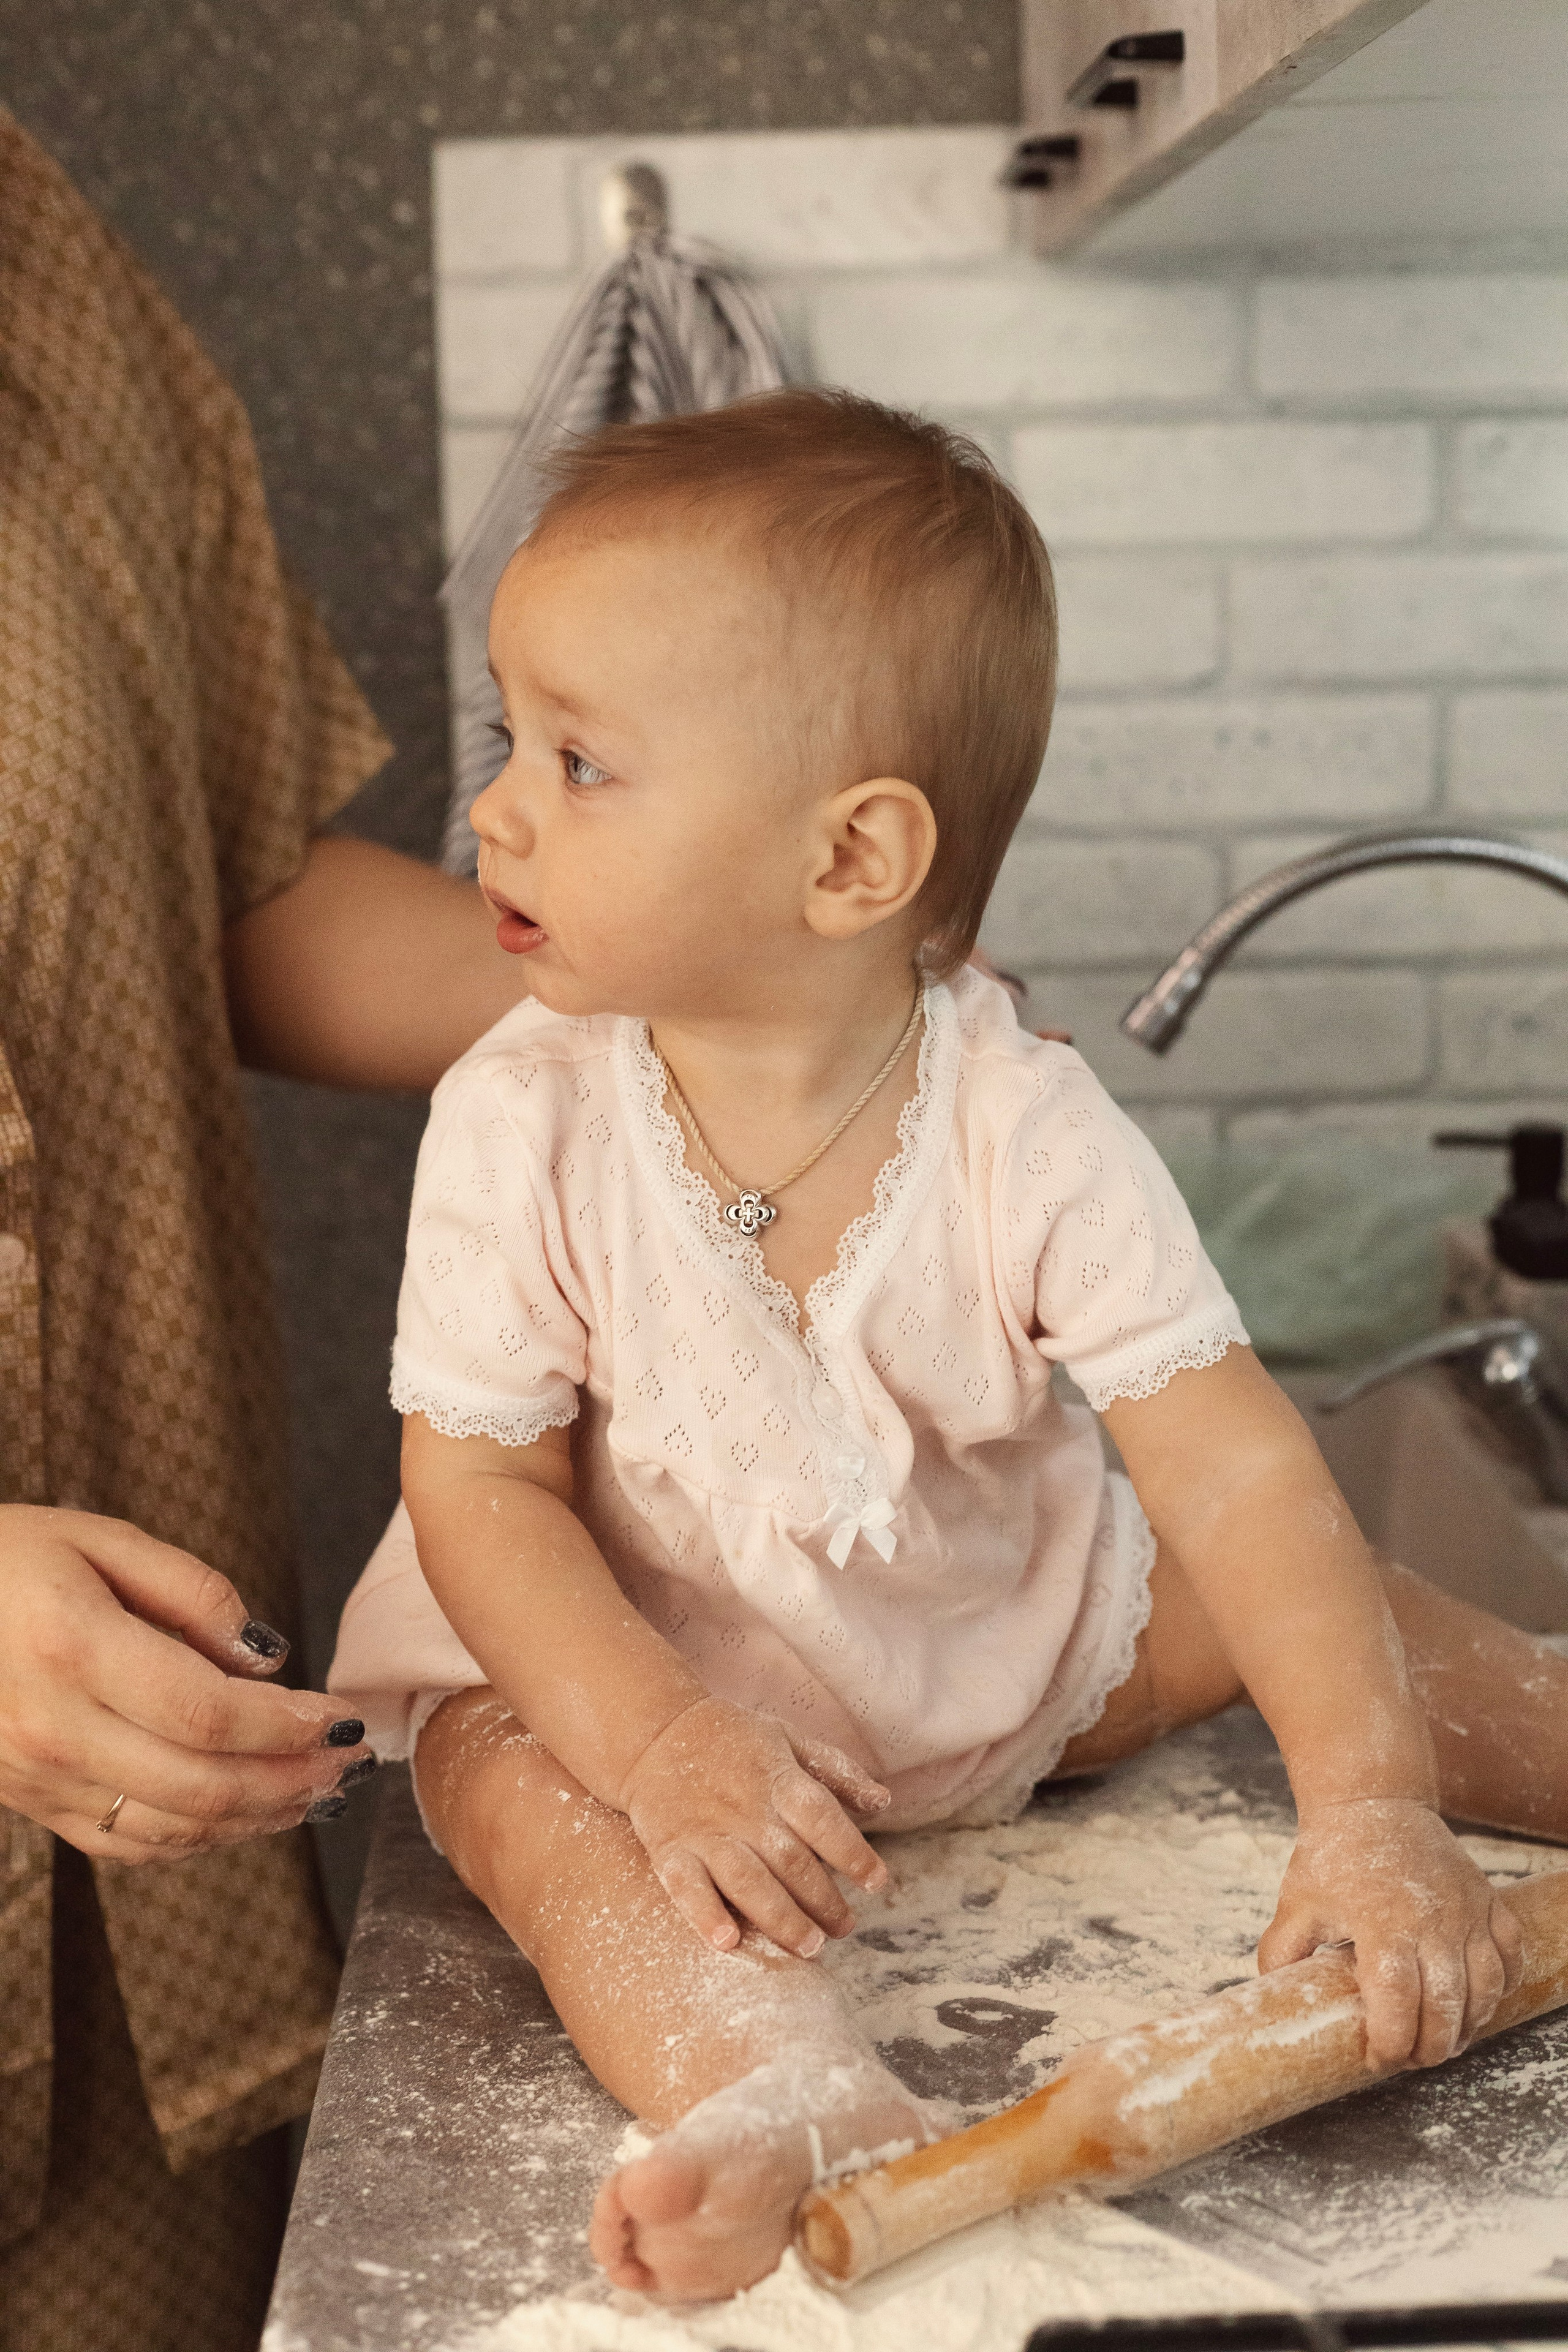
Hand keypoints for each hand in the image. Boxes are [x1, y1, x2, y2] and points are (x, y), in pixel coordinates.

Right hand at [0, 1505, 374, 1860]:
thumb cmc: (8, 1558)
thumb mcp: (100, 1538)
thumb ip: (193, 1593)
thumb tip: (264, 1660)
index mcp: (75, 1650)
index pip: (208, 1714)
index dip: (288, 1725)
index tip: (343, 1718)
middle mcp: (53, 1728)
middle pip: (200, 1783)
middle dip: (293, 1781)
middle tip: (351, 1765)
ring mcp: (36, 1777)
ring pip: (171, 1827)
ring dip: (258, 1818)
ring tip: (319, 1794)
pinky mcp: (29, 1803)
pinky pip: (127, 1842)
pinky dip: (199, 1838)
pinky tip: (246, 1812)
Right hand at [619, 1695, 891, 1957]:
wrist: (656, 1735)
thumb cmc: (734, 1742)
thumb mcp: (789, 1740)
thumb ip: (837, 1772)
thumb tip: (883, 1802)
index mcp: (778, 1780)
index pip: (823, 1819)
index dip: (853, 1852)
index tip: (877, 1882)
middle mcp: (745, 1809)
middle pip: (791, 1861)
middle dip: (823, 1901)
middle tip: (844, 1929)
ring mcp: (706, 1832)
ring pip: (747, 1881)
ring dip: (779, 1918)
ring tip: (808, 1947)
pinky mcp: (671, 1850)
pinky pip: (687, 1887)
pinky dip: (705, 1914)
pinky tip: (727, 1941)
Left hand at [1259, 1797, 1522, 2067]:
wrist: (1373, 1801)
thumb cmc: (1332, 1856)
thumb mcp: (1297, 1904)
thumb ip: (1283, 1953)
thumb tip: (1271, 1995)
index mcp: (1382, 1927)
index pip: (1398, 2005)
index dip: (1391, 2045)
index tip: (1378, 2059)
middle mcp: (1432, 1923)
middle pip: (1446, 2009)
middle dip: (1431, 2049)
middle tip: (1412, 2058)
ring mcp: (1466, 1912)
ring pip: (1485, 1989)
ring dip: (1467, 2025)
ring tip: (1443, 2038)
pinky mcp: (1488, 1901)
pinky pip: (1510, 1955)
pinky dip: (1501, 1986)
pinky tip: (1477, 2001)